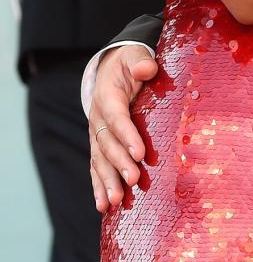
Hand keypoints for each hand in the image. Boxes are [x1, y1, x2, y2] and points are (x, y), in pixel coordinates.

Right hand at [88, 45, 157, 210]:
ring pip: (99, 160)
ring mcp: (96, 133)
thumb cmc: (129, 62)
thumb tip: (147, 69)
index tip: (140, 153)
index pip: (117, 118)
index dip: (127, 135)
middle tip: (134, 180)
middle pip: (107, 144)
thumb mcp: (135, 55)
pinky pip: (96, 167)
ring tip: (116, 201)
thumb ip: (140, 61)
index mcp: (107, 96)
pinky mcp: (99, 145)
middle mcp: (98, 118)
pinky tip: (104, 206)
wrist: (111, 69)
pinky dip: (99, 186)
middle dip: (119, 164)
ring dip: (107, 181)